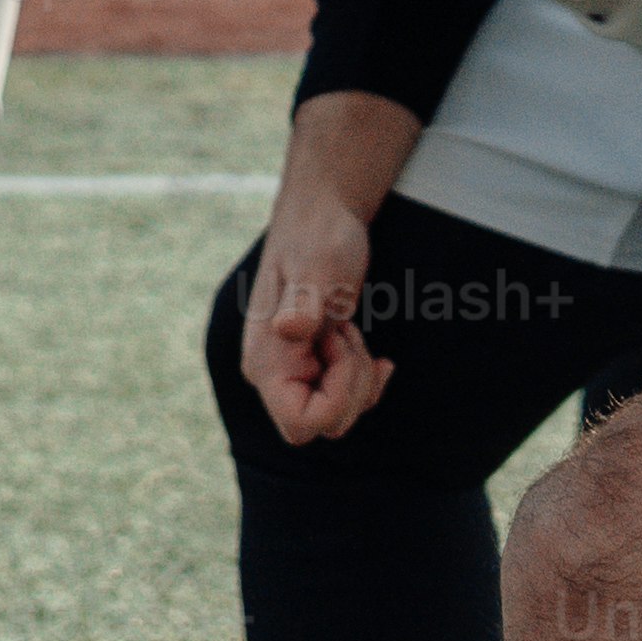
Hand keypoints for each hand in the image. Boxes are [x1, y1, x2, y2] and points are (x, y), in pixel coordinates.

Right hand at [240, 173, 388, 443]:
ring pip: (336, 416)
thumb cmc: (319, 236)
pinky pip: (342, 401)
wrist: (321, 215)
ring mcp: (288, 372)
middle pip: (321, 426)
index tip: (340, 343)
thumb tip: (287, 330)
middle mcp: (270, 373)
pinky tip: (377, 355)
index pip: (301, 424)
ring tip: (349, 328)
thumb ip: (303, 302)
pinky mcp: (309, 368)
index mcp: (264, 360)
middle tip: (347, 331)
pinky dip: (364, 382)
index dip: (336, 397)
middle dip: (351, 385)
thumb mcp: (320, 265)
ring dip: (357, 378)